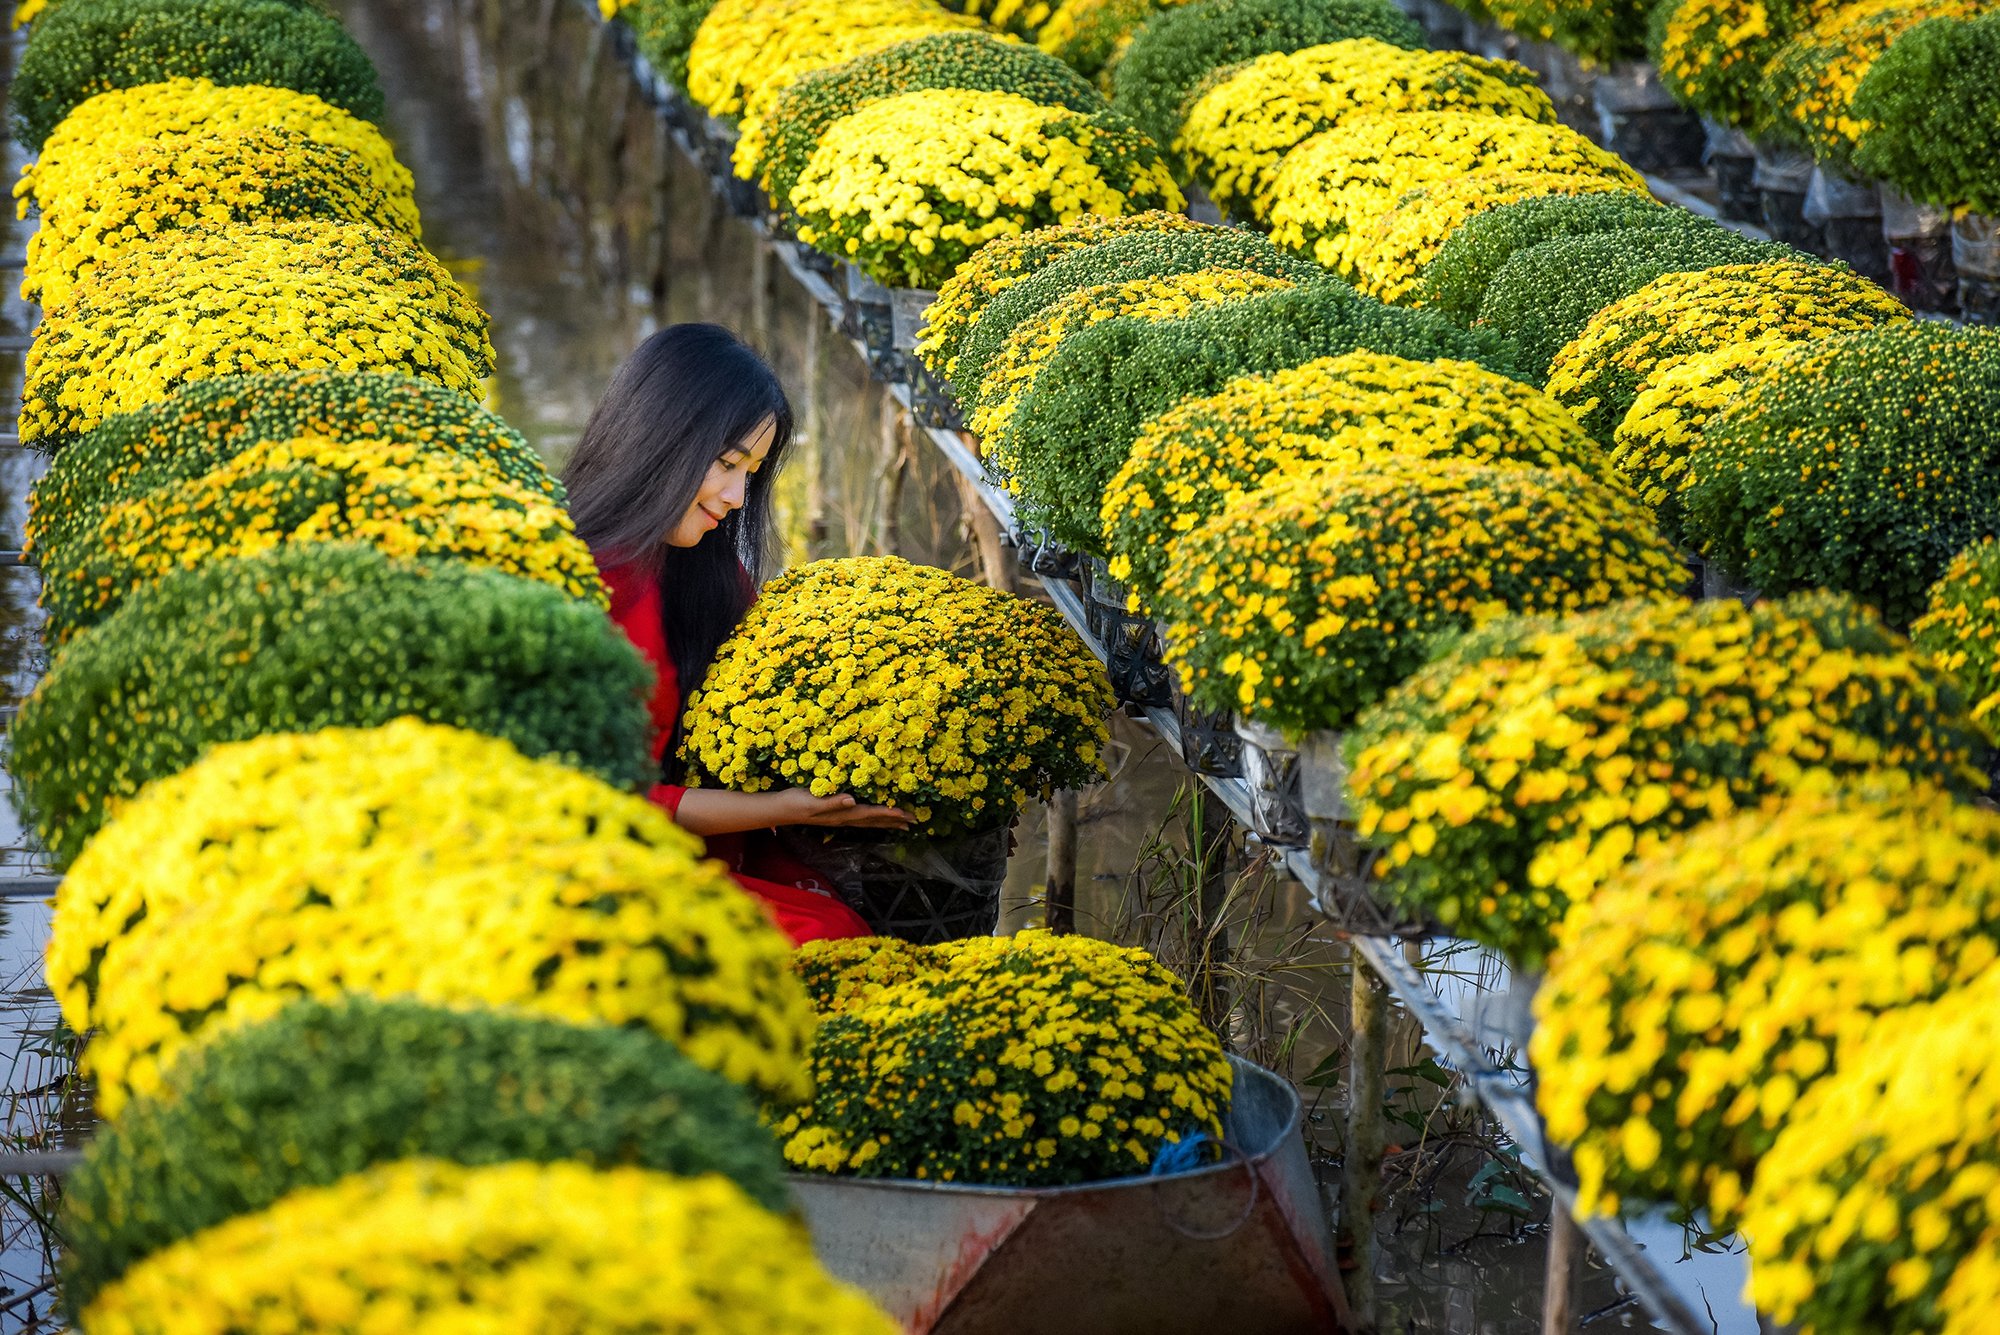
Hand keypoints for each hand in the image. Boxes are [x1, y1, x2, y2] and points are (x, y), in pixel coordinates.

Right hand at [772, 788, 914, 830]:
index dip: (890, 813)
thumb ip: (832, 802)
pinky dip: (873, 817)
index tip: (907, 815)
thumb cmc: (794, 802)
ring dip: (887, 821)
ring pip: (869, 821)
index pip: (872, 814)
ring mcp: (840, 818)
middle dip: (895, 820)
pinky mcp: (834, 814)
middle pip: (875, 820)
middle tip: (915, 821)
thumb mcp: (812, 801)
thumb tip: (853, 801)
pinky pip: (860, 817)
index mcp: (842, 814)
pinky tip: (875, 816)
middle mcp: (844, 818)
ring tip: (903, 823)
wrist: (779, 809)